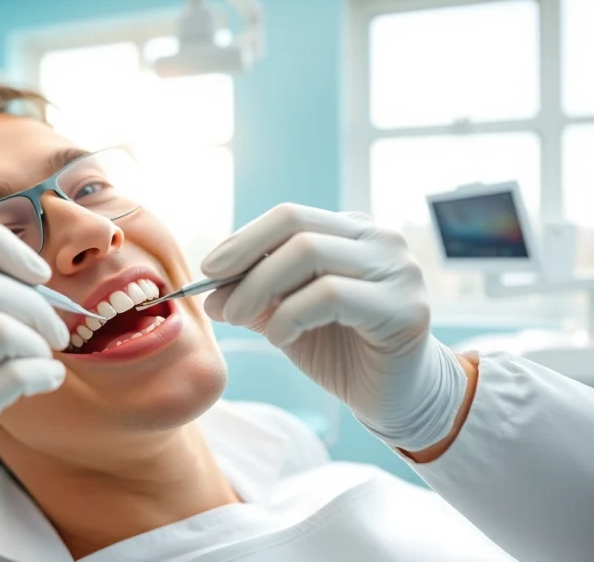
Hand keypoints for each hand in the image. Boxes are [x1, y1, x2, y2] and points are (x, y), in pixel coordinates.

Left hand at [201, 204, 466, 451]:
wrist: (393, 398)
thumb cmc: (340, 351)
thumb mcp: (286, 315)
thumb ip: (253, 295)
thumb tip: (209, 289)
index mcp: (352, 232)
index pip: (289, 216)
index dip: (243, 240)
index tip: (208, 271)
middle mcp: (380, 240)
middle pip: (296, 228)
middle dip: (246, 264)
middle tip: (218, 303)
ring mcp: (398, 271)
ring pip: (311, 254)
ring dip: (260, 288)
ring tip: (241, 320)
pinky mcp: (406, 308)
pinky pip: (331, 295)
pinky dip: (290, 315)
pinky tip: (280, 338)